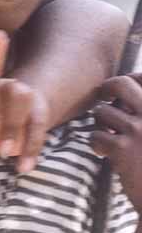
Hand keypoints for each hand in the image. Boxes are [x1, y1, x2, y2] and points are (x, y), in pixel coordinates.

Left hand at [93, 75, 141, 209]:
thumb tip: (131, 85)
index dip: (131, 78)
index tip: (125, 88)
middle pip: (120, 84)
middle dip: (106, 89)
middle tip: (104, 100)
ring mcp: (140, 130)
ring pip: (102, 112)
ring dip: (101, 123)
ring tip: (109, 136)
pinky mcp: (122, 149)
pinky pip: (96, 135)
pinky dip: (97, 144)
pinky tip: (104, 154)